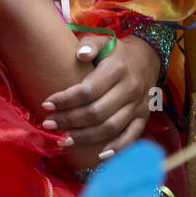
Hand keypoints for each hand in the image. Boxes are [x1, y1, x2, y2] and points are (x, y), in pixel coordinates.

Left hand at [40, 33, 160, 157]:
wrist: (149, 58)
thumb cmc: (117, 51)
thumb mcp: (104, 40)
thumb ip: (90, 44)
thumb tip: (80, 55)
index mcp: (117, 69)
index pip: (88, 90)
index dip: (66, 100)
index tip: (47, 104)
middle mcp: (129, 89)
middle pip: (96, 112)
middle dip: (69, 121)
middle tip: (49, 124)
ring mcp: (138, 105)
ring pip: (110, 128)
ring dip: (85, 138)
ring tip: (63, 141)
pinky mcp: (144, 117)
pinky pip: (131, 137)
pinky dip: (117, 149)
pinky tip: (98, 156)